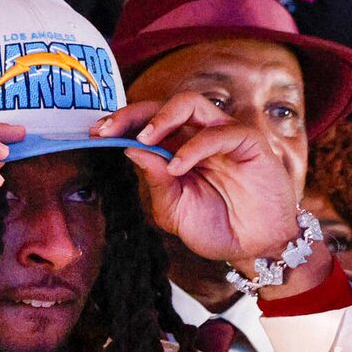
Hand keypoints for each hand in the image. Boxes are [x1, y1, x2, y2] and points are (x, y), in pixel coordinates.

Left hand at [97, 92, 302, 264]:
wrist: (255, 248)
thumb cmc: (217, 227)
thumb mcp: (174, 210)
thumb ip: (154, 182)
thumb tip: (131, 150)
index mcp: (177, 149)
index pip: (146, 124)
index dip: (121, 124)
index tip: (95, 133)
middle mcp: (198, 136)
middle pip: (162, 106)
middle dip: (131, 113)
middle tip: (107, 129)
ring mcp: (223, 135)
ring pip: (191, 103)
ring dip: (162, 117)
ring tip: (145, 139)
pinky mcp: (248, 141)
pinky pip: (218, 133)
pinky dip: (194, 148)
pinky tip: (178, 167)